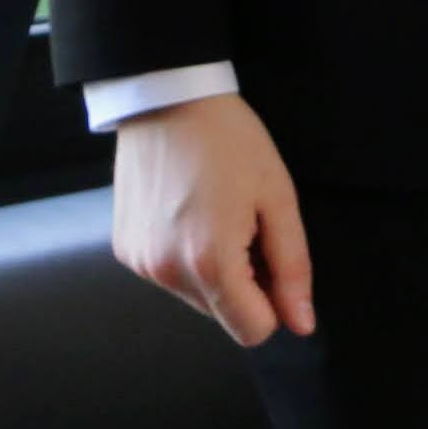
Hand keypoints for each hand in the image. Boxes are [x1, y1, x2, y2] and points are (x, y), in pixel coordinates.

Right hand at [111, 95, 315, 347]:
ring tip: (213, 213)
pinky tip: (187, 211)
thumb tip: (302, 324)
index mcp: (211, 262)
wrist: (166, 98)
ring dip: (213, 269)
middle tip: (243, 225)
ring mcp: (141, 263)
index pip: (253, 331)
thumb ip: (293, 268)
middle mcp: (167, 272)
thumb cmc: (231, 141)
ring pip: (196, 296)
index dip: (273, 301)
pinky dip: (183, 255)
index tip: (270, 256)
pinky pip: (168, 274)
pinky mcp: (125, 249)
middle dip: (243, 283)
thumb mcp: (278, 199)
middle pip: (224, 314)